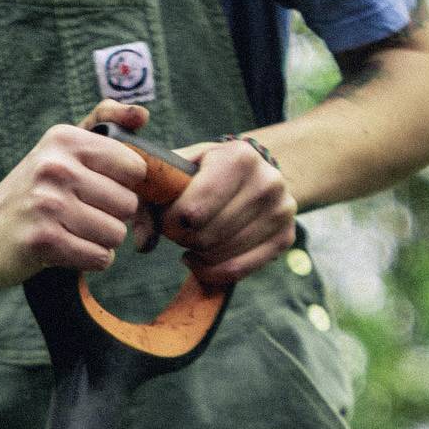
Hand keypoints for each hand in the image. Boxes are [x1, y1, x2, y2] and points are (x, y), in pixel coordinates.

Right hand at [0, 101, 154, 285]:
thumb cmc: (35, 189)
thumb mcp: (62, 147)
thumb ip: (105, 122)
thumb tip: (142, 114)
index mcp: (64, 139)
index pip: (134, 167)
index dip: (124, 184)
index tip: (100, 189)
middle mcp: (55, 167)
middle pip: (128, 204)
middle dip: (113, 216)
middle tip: (82, 214)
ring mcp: (47, 204)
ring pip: (116, 233)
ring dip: (101, 240)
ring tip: (74, 230)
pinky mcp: (43, 241)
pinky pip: (100, 257)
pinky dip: (91, 259)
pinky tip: (68, 248)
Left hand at [160, 133, 297, 285]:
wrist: (253, 172)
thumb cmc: (205, 171)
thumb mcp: (178, 169)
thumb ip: (150, 197)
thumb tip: (143, 243)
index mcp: (239, 157)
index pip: (193, 210)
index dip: (170, 222)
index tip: (167, 218)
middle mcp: (267, 182)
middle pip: (206, 235)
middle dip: (183, 238)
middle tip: (179, 230)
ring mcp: (281, 212)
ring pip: (220, 255)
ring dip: (196, 254)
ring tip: (192, 239)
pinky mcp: (286, 238)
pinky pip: (237, 271)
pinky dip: (210, 272)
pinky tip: (200, 259)